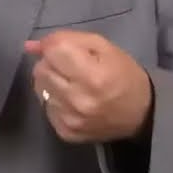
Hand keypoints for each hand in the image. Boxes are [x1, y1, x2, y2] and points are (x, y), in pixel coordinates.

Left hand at [23, 30, 152, 143]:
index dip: (54, 44)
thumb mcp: (103, 47)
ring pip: (40, 88)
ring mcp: (71, 119)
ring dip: (51, 81)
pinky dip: (55, 100)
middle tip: (70, 66)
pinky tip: (71, 100)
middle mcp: (78, 100)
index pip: (53, 50)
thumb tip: (30, 45)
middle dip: (51, 62)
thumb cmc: (123, 74)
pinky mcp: (66, 133)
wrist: (142, 114)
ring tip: (71, 83)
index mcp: (92, 75)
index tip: (65, 48)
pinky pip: (46, 108)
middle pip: (41, 70)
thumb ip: (67, 39)